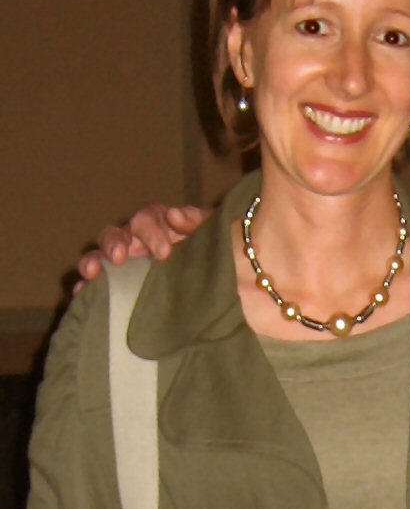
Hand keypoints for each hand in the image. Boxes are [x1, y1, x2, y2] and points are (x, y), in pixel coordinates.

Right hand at [75, 203, 208, 285]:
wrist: (229, 285)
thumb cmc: (220, 254)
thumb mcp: (214, 235)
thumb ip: (197, 222)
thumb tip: (174, 214)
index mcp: (162, 226)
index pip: (148, 218)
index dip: (151, 230)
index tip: (164, 252)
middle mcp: (139, 241)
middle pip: (118, 233)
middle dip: (115, 242)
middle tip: (120, 257)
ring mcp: (128, 264)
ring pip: (101, 255)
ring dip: (93, 261)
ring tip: (91, 273)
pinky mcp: (121, 286)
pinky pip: (98, 283)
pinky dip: (87, 287)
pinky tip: (81, 294)